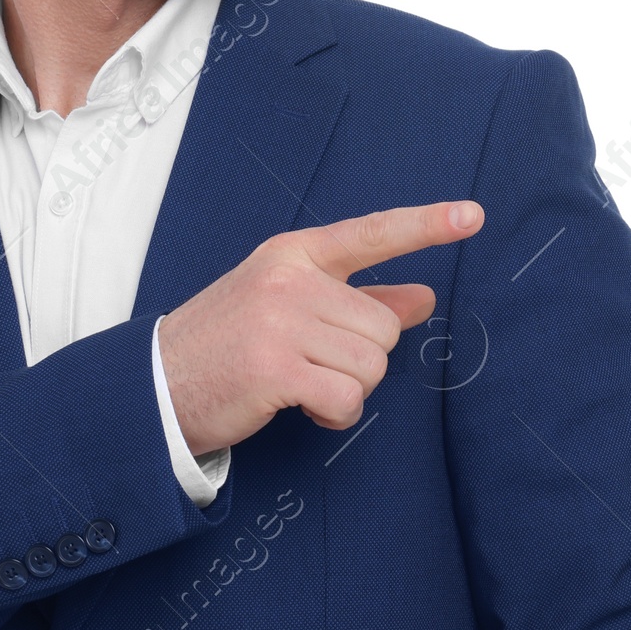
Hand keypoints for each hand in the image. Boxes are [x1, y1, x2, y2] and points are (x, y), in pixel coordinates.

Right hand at [156, 201, 484, 456]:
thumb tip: (425, 297)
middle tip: (312, 365)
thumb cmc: (228, 343)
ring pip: (371, 365)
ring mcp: (280, 322)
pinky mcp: (275, 369)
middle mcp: (289, 280)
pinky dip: (336, 414)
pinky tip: (304, 408)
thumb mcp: (288, 307)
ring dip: (348, 390)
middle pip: (383, 327)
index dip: (426, 225)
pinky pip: (348, 398)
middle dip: (360, 359)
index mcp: (293, 255)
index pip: (372, 234)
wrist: (157, 384)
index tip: (473, 215)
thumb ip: (359, 300)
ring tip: (302, 385)